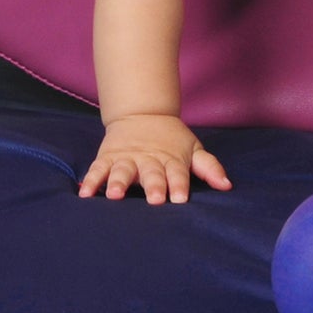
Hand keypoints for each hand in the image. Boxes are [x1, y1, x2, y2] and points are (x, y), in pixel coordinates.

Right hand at [78, 114, 231, 204]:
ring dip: (119, 183)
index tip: (179, 198)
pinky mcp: (108, 157)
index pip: (177, 173)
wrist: (141, 114)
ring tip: (115, 195)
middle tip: (154, 199)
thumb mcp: (192, 149)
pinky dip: (91, 180)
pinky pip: (98, 169)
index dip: (179, 184)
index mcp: (171, 160)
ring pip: (123, 171)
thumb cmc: (171, 140)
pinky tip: (84, 193)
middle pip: (151, 173)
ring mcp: (127, 158)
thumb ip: (209, 167)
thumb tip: (227, 185)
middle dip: (153, 186)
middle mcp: (149, 160)